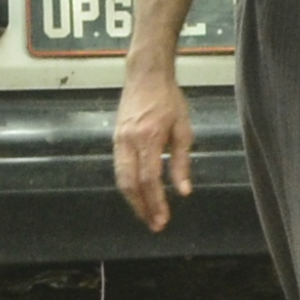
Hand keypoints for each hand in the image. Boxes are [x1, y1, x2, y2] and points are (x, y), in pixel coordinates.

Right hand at [108, 70, 191, 234]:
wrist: (145, 75)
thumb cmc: (169, 99)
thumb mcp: (183, 129)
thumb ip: (182, 162)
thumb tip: (183, 192)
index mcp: (149, 138)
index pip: (150, 179)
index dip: (155, 203)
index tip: (163, 220)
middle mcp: (129, 141)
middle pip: (131, 184)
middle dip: (142, 208)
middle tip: (154, 224)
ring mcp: (119, 140)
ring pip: (121, 179)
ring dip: (133, 201)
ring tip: (146, 215)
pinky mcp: (115, 139)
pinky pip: (119, 169)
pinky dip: (127, 186)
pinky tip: (137, 195)